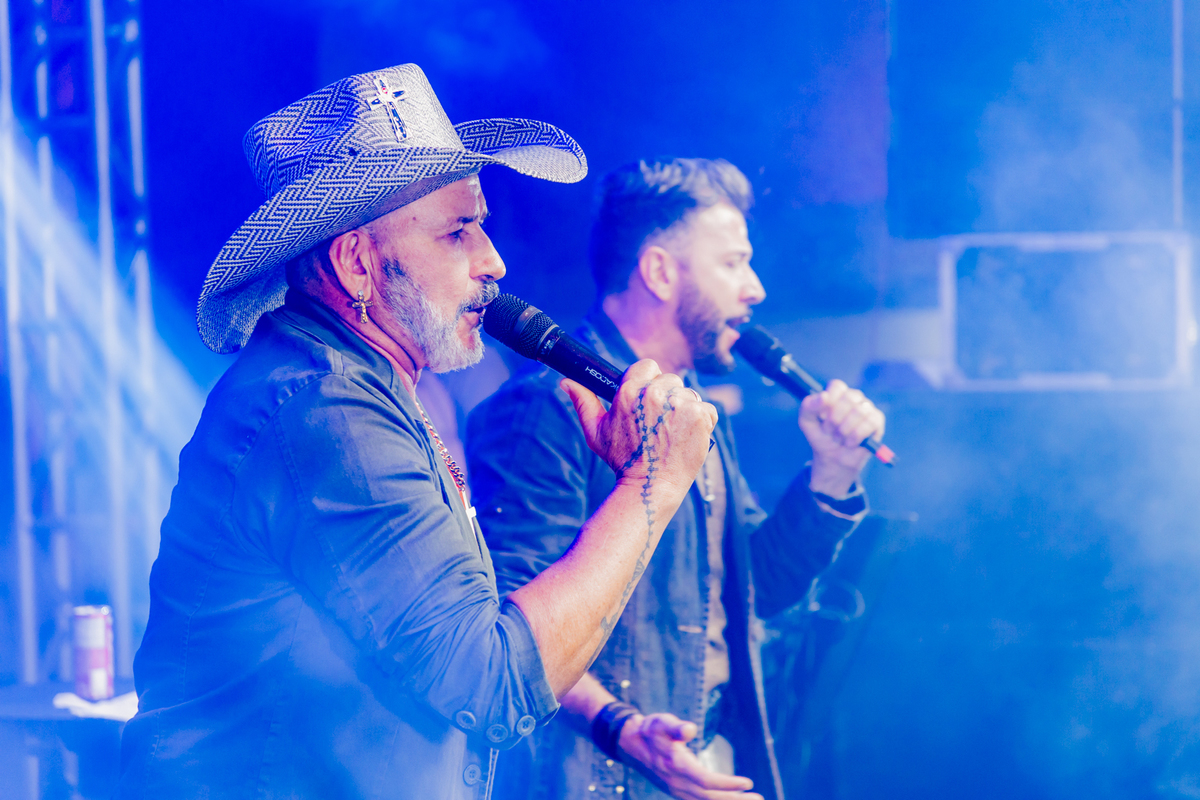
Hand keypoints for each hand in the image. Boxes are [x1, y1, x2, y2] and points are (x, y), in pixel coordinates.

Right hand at [562, 359, 716, 495]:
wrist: (650, 487)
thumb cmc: (622, 460)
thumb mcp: (596, 432)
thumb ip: (583, 402)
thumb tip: (566, 382)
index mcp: (630, 391)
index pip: (647, 366)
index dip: (649, 383)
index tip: (648, 402)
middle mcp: (655, 393)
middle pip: (670, 380)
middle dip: (667, 397)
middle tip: (659, 424)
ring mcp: (680, 404)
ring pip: (689, 394)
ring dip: (684, 410)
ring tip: (672, 433)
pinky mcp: (700, 416)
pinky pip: (707, 409)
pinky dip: (702, 422)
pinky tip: (687, 437)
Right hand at [617, 712, 761, 799]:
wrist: (631, 743)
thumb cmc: (650, 729)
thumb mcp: (661, 722)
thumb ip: (676, 727)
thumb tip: (689, 729)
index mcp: (676, 766)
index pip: (706, 781)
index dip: (727, 784)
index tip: (747, 782)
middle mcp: (677, 782)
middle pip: (710, 797)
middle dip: (735, 799)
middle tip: (759, 799)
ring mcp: (676, 789)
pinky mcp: (678, 790)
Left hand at [799, 379, 885, 497]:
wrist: (832, 458)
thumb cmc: (821, 435)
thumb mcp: (806, 421)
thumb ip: (809, 406)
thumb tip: (823, 396)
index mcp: (838, 393)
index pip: (837, 386)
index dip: (828, 402)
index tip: (822, 416)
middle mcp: (854, 397)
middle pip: (849, 398)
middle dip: (835, 419)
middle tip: (829, 431)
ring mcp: (867, 408)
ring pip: (859, 411)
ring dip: (845, 430)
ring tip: (839, 438)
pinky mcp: (877, 421)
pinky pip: (870, 423)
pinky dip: (856, 436)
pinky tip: (850, 442)